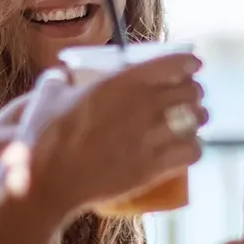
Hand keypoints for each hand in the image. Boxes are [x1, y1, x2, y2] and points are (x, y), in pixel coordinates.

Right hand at [18, 53, 206, 213]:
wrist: (49, 181)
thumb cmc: (45, 136)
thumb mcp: (49, 94)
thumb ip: (61, 79)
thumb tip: (64, 76)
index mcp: (124, 81)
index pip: (175, 64)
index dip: (189, 63)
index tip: (193, 65)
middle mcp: (144, 105)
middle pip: (190, 91)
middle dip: (193, 92)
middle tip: (190, 97)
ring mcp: (152, 137)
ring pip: (196, 121)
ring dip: (198, 119)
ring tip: (193, 122)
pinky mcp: (154, 167)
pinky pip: (193, 152)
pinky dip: (194, 148)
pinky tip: (188, 149)